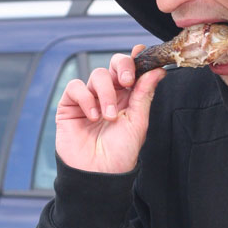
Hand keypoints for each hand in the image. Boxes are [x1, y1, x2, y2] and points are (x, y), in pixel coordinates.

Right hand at [55, 46, 164, 173]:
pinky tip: (92, 116)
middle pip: (114, 65)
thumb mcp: (138, 123)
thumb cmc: (120, 153)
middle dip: (122, 67)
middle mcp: (110, 95)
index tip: (142, 53)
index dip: (137, 59)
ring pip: (97, 75)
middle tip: (127, 81)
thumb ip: (144, 94)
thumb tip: (157, 70)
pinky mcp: (70, 105)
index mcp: (129, 97)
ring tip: (108, 117)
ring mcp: (89, 99)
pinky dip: (85, 98)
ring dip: (105, 94)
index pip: (132, 70)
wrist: (98, 175)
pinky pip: (76, 87)